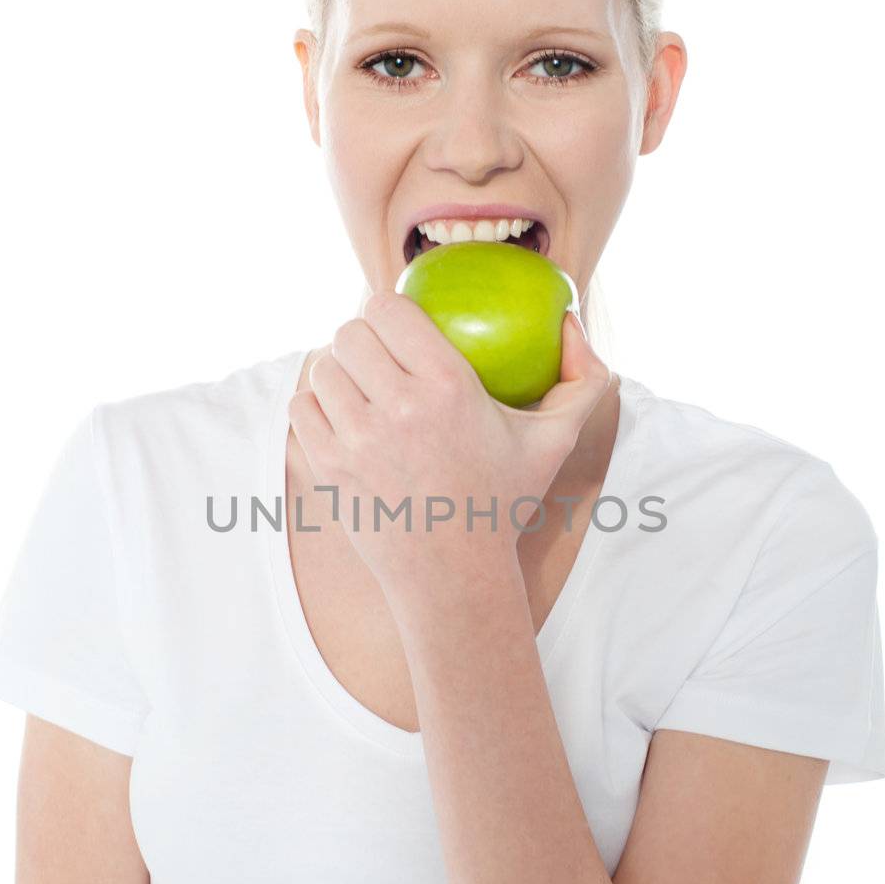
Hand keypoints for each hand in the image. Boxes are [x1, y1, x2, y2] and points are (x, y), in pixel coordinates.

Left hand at [286, 292, 611, 604]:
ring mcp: (355, 440)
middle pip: (347, 333)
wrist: (453, 576)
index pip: (387, 308)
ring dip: (336, 372)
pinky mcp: (327, 468)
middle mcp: (397, 408)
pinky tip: (338, 416)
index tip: (396, 324)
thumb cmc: (503, 502)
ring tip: (356, 386)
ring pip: (321, 369)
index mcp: (448, 387)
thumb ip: (583, 379)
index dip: (385, 307)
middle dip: (359, 337)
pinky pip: (302, 409)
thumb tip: (570, 320)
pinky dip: (316, 407)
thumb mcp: (555, 441)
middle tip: (374, 356)